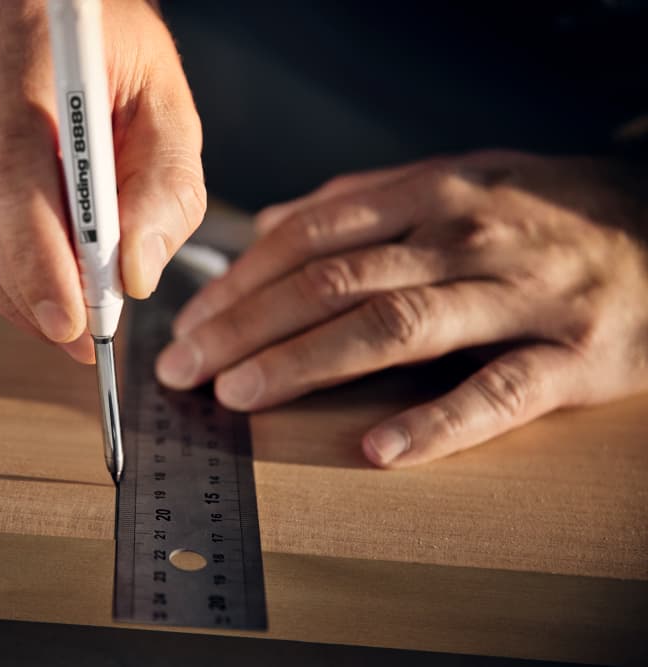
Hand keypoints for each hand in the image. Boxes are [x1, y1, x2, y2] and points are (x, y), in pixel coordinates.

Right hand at [0, 0, 204, 362]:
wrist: (58, 13)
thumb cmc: (113, 59)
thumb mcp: (165, 108)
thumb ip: (165, 188)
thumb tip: (131, 275)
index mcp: (23, 24)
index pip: (11, 155)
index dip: (35, 252)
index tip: (68, 319)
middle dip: (21, 283)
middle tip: (68, 331)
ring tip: (45, 313)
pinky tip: (7, 279)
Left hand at [156, 150, 647, 466]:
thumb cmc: (537, 210)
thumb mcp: (450, 179)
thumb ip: (359, 204)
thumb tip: (270, 227)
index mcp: (427, 196)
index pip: (310, 237)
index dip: (241, 282)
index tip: (190, 322)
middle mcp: (463, 238)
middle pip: (334, 282)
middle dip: (248, 327)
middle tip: (186, 368)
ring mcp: (518, 296)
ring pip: (396, 328)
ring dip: (308, 363)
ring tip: (243, 395)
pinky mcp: (573, 357)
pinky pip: (498, 394)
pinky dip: (437, 423)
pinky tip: (378, 449)